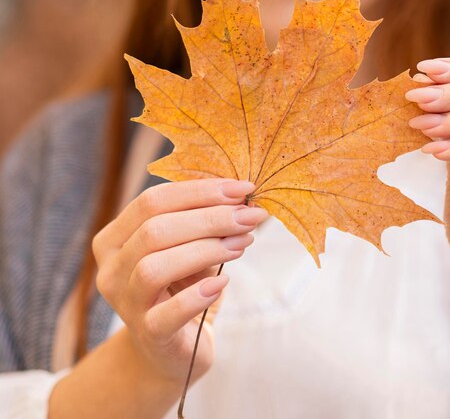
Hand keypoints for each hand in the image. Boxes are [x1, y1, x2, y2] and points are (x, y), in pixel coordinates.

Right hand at [92, 178, 266, 383]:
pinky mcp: (148, 335)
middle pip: (155, 230)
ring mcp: (125, 303)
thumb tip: (243, 195)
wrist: (173, 348)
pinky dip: (197, 295)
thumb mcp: (190, 246)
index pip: (152, 201)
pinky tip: (222, 282)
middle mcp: (111, 268)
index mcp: (115, 237)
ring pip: (156, 266)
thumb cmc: (184, 285)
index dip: (200, 191)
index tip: (243, 188)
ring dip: (207, 249)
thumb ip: (205, 220)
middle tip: (250, 215)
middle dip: (210, 217)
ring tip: (242, 243)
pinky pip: (168, 313)